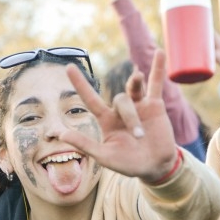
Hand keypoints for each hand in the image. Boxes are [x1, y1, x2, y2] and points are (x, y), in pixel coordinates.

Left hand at [60, 49, 179, 182]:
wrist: (155, 167)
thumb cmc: (128, 163)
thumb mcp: (105, 156)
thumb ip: (85, 145)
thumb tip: (61, 134)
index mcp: (106, 120)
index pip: (90, 99)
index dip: (80, 84)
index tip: (69, 67)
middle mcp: (120, 110)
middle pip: (121, 100)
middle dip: (131, 117)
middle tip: (140, 136)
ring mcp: (138, 105)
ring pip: (134, 90)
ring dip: (137, 89)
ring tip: (140, 80)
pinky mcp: (155, 106)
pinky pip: (156, 84)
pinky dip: (157, 68)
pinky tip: (159, 52)